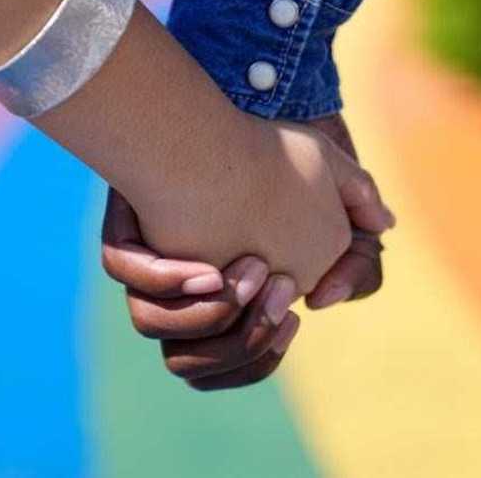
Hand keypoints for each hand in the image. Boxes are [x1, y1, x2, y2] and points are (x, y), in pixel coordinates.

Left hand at [99, 114, 386, 389]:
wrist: (227, 115)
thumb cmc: (281, 158)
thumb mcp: (332, 188)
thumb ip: (358, 233)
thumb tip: (357, 259)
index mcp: (220, 305)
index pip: (230, 366)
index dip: (260, 356)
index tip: (291, 320)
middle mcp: (176, 295)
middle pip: (186, 363)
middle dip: (233, 342)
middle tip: (270, 294)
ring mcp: (147, 266)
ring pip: (148, 321)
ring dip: (193, 315)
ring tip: (237, 276)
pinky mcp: (126, 227)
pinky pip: (122, 264)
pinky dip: (157, 275)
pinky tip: (203, 266)